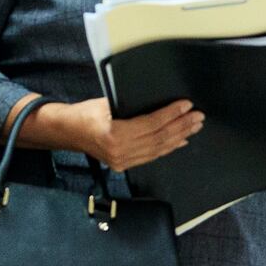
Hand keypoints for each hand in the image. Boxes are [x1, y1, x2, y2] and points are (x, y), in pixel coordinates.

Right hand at [50, 95, 202, 171]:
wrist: (67, 131)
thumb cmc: (85, 113)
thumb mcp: (107, 103)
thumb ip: (132, 105)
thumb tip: (160, 100)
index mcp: (114, 135)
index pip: (152, 124)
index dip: (171, 114)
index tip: (186, 105)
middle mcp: (120, 151)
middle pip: (159, 138)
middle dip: (181, 126)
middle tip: (197, 116)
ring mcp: (122, 161)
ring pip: (158, 149)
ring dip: (179, 137)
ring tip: (194, 126)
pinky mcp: (123, 165)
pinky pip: (151, 156)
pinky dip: (168, 148)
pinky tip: (181, 140)